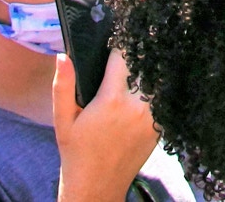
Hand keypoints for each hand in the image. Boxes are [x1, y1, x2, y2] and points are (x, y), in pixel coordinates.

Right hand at [55, 51, 157, 201]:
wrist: (97, 187)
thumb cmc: (76, 153)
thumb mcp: (63, 120)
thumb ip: (62, 86)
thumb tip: (62, 56)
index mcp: (112, 100)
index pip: (123, 57)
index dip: (120, 45)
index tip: (116, 37)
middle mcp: (137, 107)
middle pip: (145, 66)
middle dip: (138, 56)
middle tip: (132, 46)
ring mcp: (152, 119)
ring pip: (157, 82)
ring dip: (150, 72)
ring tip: (140, 65)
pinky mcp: (159, 129)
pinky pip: (162, 100)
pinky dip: (156, 91)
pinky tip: (146, 88)